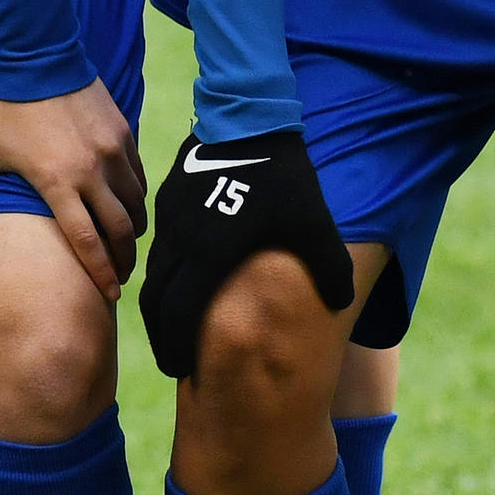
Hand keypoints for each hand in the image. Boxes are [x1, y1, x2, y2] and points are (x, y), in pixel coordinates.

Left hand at [0, 81, 146, 300]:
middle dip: (123, 259)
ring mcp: (112, 151)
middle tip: (120, 276)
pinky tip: (129, 207)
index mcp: (56, 181)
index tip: (109, 294)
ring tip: (125, 244)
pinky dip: (136, 198)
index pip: (86, 239)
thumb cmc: (3, 110)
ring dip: (133, 229)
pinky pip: (138, 177)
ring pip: (135, 204)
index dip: (100, 271)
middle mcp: (91, 171)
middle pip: (119, 229)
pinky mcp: (123, 133)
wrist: (36, 58)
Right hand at [133, 121, 354, 383]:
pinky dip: (164, 275)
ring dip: (159, 307)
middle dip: (162, 337)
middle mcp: (182, 241)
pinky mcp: (169, 202)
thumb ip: (330, 269)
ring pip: (153, 274)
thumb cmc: (284, 179)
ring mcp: (170, 220)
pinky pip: (160, 248)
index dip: (177, 347)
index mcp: (211, 253)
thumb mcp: (315, 226)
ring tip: (172, 329)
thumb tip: (341, 305)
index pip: (181, 313)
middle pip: (156, 301)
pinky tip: (180, 281)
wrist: (249, 122)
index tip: (181, 372)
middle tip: (173, 365)